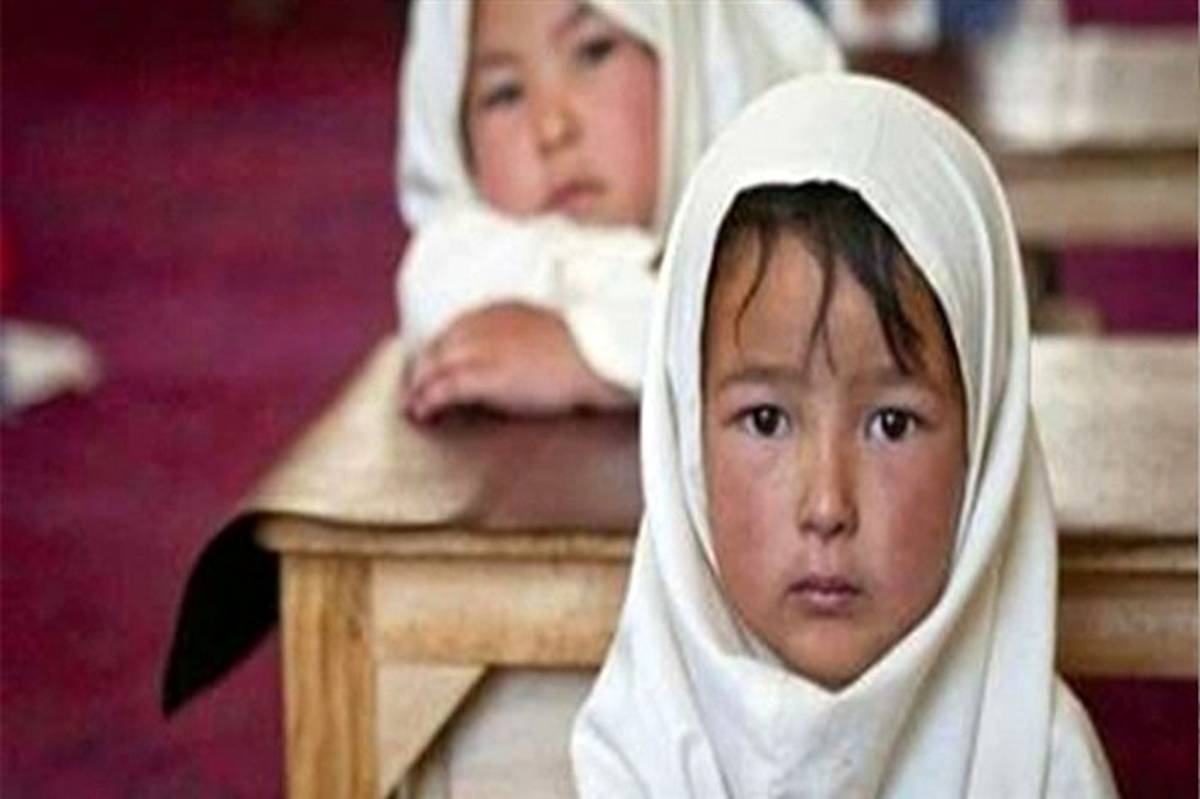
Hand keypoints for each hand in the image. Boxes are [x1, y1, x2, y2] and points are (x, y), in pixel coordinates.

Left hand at [403, 303, 632, 421]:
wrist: (596, 358)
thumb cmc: (581, 352)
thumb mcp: (540, 333)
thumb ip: (514, 339)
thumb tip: (504, 361)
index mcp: (498, 312)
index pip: (454, 330)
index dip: (438, 352)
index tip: (431, 368)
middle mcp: (484, 325)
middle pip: (437, 346)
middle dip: (422, 369)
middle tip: (415, 391)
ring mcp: (483, 349)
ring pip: (435, 365)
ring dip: (419, 386)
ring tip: (414, 406)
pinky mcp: (487, 375)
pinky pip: (445, 387)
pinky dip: (429, 399)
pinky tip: (423, 412)